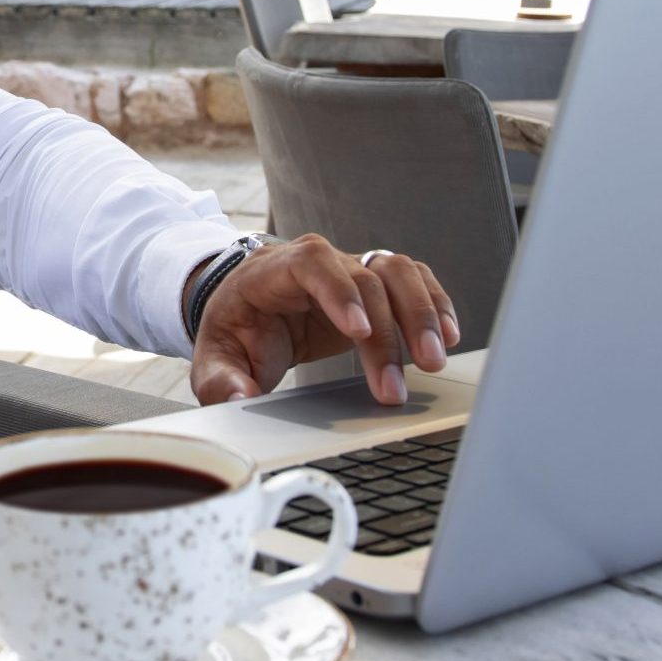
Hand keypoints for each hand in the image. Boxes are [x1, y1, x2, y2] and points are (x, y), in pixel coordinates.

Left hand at [188, 236, 459, 406]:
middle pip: (364, 276)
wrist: (248, 312)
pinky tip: (448, 337)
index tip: (359, 331)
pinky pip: (413, 281)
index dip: (338, 290)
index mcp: (272, 272)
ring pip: (397, 272)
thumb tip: (240, 398)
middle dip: (388, 330)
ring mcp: (350, 269)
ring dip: (421, 314)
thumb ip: (220, 381)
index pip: (311, 263)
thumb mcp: (213, 361)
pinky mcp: (374, 285)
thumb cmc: (233, 335)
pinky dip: (434, 305)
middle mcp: (318, 262)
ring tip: (433, 361)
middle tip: (396, 385)